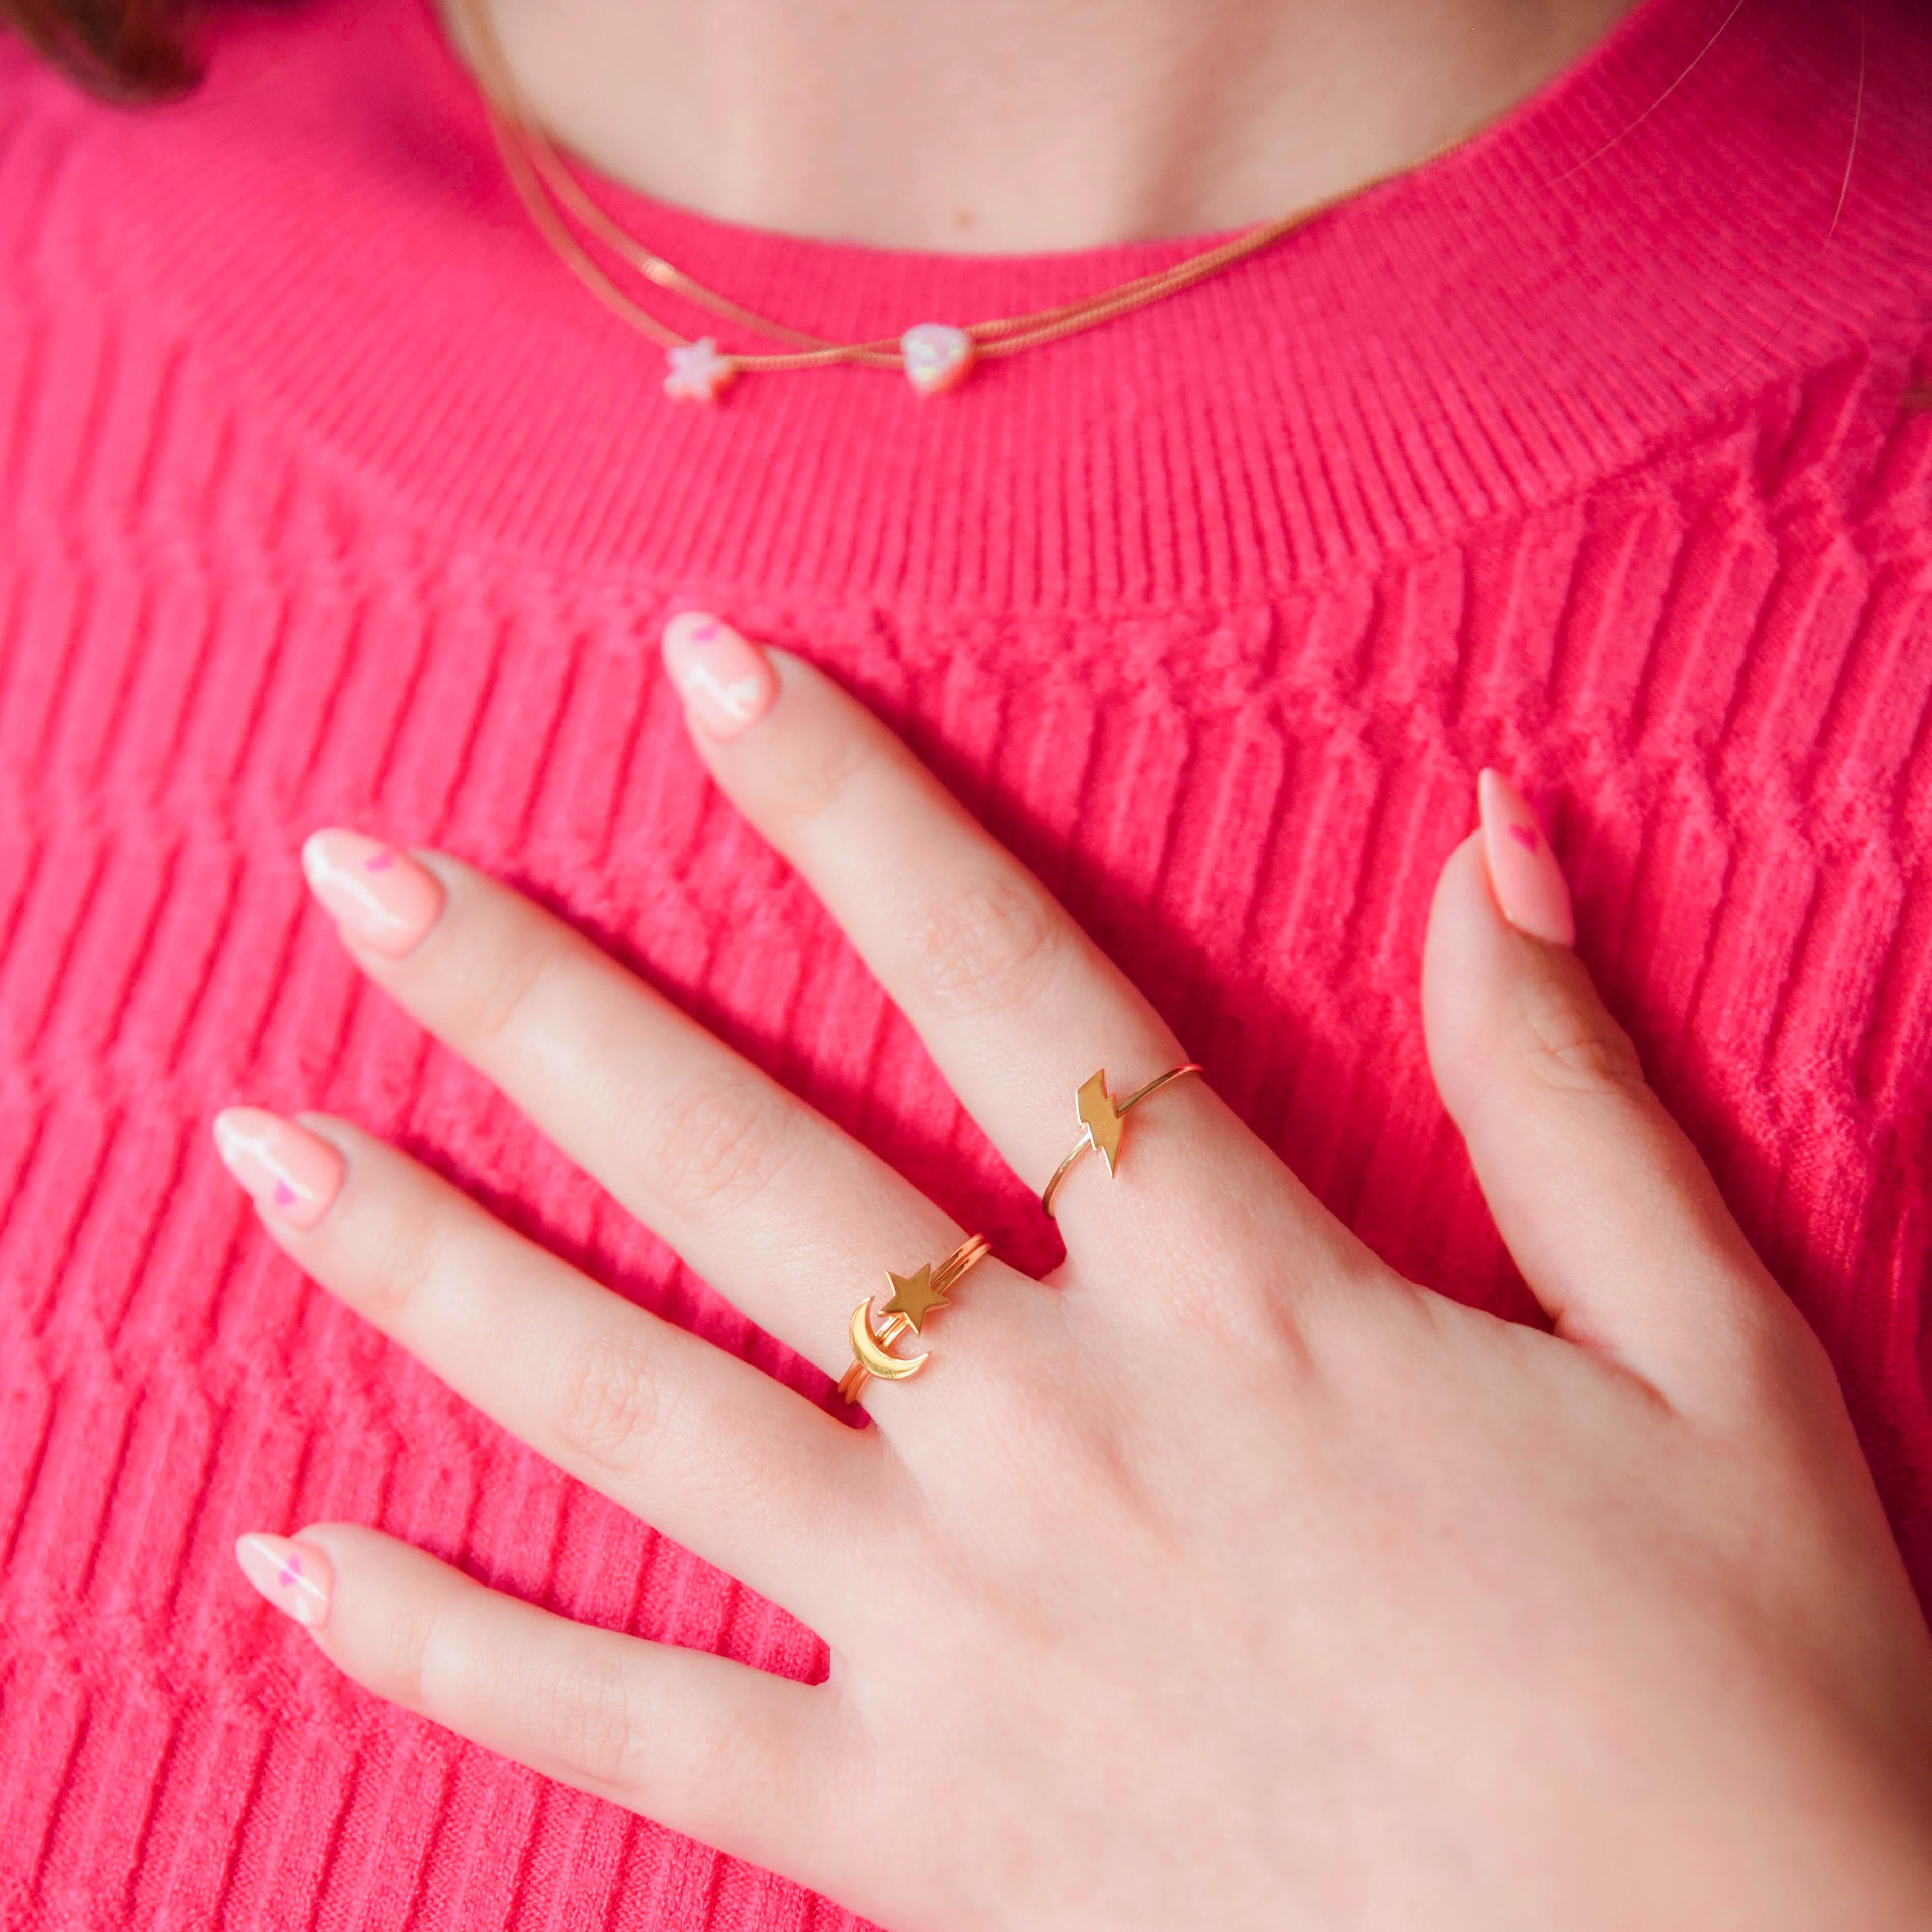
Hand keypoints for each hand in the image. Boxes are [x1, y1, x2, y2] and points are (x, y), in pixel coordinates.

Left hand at [216, 614, 1931, 1930]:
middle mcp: (1059, 1442)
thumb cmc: (1739, 1696)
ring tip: (266, 1148)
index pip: (1004, 983)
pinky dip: (452, 1655)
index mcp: (1249, 1303)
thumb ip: (1569, 1098)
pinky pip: (631, 1738)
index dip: (850, 808)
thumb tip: (1497, 843)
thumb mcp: (1714, 1363)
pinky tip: (292, 1560)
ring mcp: (958, 1647)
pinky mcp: (916, 1843)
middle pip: (743, 1170)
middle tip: (361, 875)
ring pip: (634, 1418)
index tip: (706, 677)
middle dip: (539, 1002)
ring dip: (433, 1269)